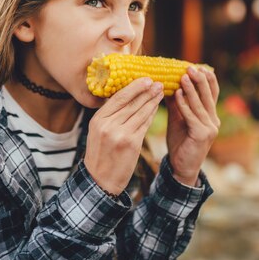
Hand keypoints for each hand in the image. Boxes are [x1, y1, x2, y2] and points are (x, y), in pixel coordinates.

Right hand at [84, 77, 163, 194]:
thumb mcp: (98, 131)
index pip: (118, 98)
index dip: (134, 87)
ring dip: (152, 100)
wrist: (101, 180)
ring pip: (140, 112)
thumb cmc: (101, 154)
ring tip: (161, 91)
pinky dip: (152, 114)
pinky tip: (157, 108)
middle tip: (158, 82)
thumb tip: (127, 95)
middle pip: (131, 103)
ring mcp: (120, 134)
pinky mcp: (132, 144)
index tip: (146, 79)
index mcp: (98, 119)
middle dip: (146, 91)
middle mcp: (108, 125)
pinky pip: (145, 125)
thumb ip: (110, 115)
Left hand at [165, 66, 219, 186]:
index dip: (207, 79)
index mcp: (210, 115)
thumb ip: (177, 102)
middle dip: (200, 80)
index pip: (212, 92)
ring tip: (183, 77)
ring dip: (191, 89)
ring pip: (200, 104)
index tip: (198, 66)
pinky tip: (177, 95)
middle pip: (208, 95)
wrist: (181, 166)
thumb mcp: (179, 118)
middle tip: (190, 67)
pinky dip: (184, 105)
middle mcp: (214, 120)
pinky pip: (192, 117)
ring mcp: (210, 128)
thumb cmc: (180, 141)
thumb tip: (167, 82)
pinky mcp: (202, 135)